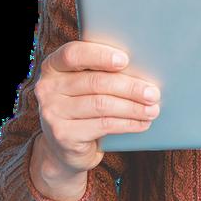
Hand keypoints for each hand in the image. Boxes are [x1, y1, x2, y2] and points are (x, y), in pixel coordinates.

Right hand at [35, 40, 161, 174]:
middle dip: (130, 87)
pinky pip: (102, 125)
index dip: (100, 55)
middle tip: (153, 93)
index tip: (125, 60)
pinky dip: (127, 123)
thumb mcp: (86, 83)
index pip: (74, 54)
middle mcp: (47, 87)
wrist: (64, 146)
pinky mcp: (63, 135)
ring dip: (133, 107)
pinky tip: (142, 123)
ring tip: (153, 109)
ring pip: (102, 105)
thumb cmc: (84, 103)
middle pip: (96, 82)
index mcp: (54, 65)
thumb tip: (145, 65)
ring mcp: (52, 112)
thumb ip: (103, 70)